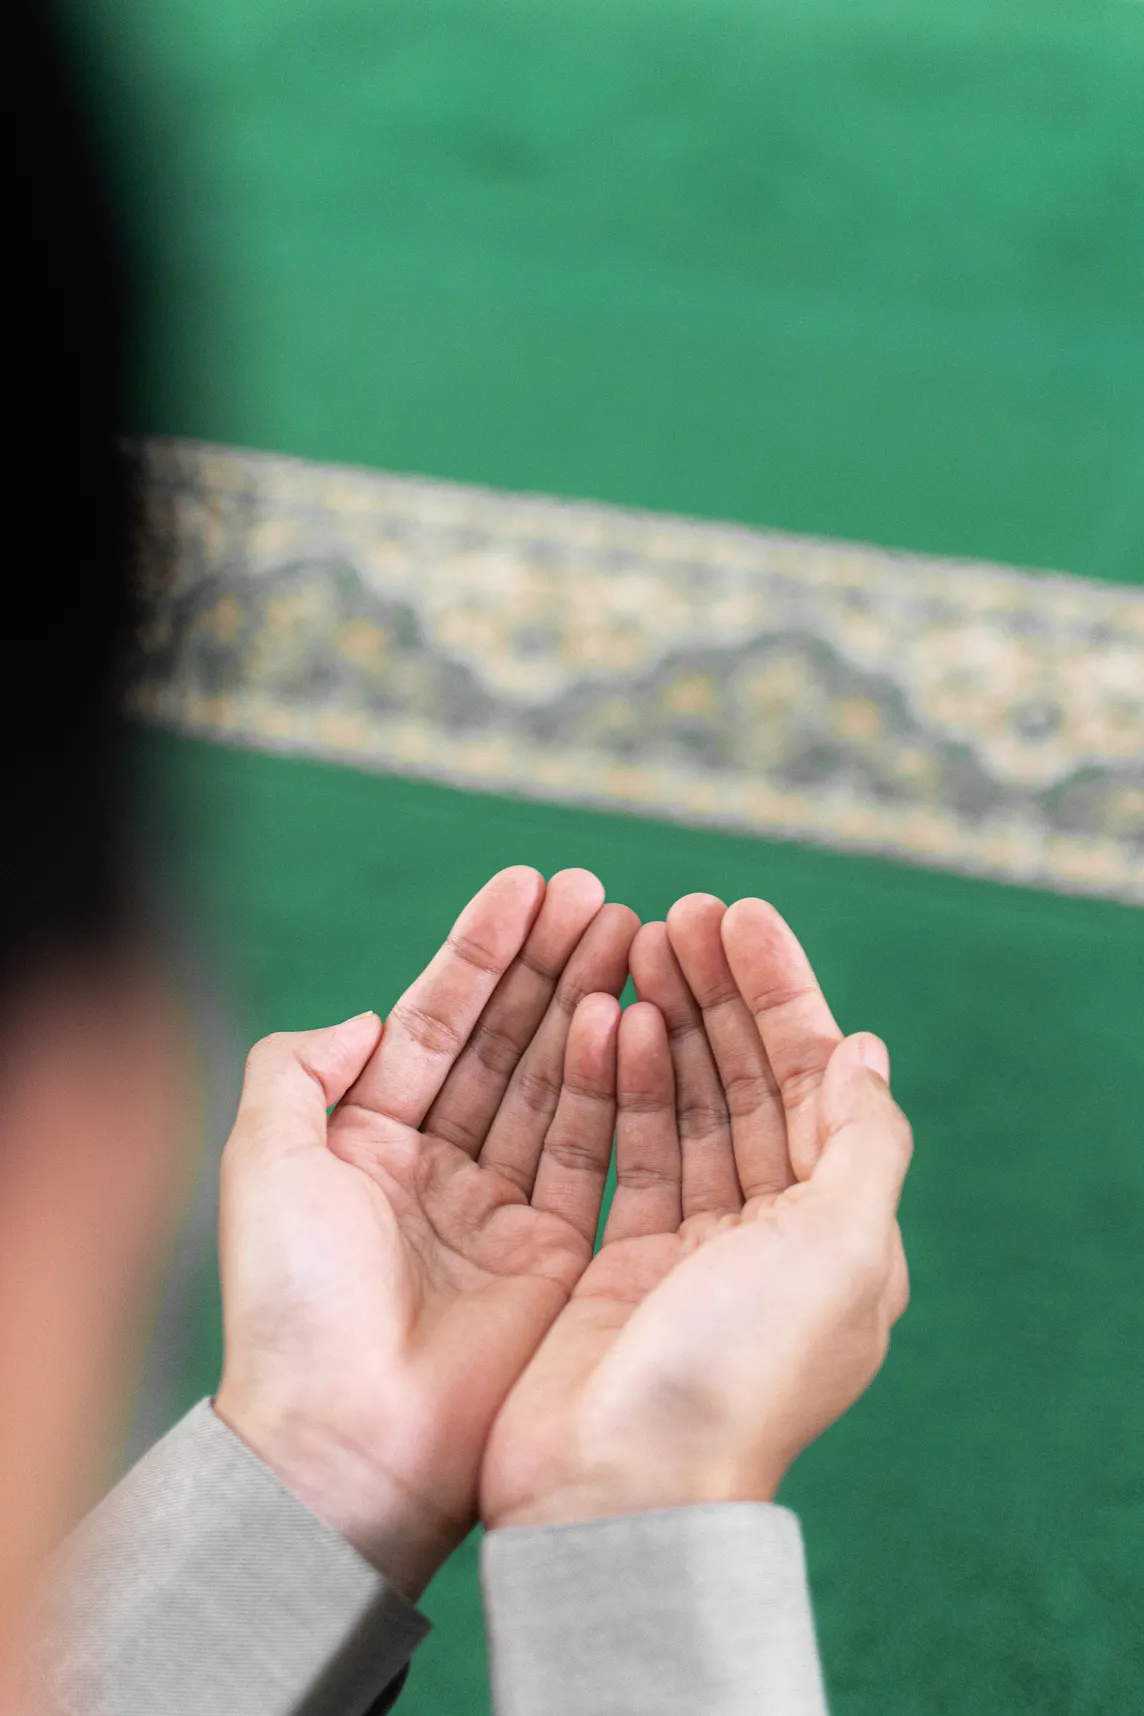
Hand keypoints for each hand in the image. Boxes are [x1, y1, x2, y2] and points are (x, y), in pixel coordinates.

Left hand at [214, 867, 636, 1595]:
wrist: (346, 1440)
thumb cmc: (294, 1299)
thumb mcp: (263, 1159)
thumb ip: (297, 1068)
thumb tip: (369, 1017)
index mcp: (366, 1140)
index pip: (434, 1021)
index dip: (480, 950)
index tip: (528, 885)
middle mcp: (436, 1167)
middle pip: (503, 1040)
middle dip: (549, 964)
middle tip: (599, 894)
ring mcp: (499, 1211)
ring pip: (552, 1084)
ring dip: (588, 1005)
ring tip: (629, 934)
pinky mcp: (554, 1257)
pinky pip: (590, 1152)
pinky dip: (611, 1085)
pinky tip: (631, 1021)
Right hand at [480, 894, 911, 1529]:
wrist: (623, 1489)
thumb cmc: (740, 1370)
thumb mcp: (842, 1248)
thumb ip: (863, 1141)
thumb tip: (866, 1049)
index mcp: (838, 1230)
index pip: (815, 1078)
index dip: (782, 991)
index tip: (738, 914)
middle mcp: (772, 1233)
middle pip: (749, 1082)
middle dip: (720, 994)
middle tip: (678, 913)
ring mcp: (693, 1248)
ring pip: (686, 1107)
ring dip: (667, 1023)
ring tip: (635, 946)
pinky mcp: (620, 1261)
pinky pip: (625, 1150)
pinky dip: (619, 1084)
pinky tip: (607, 1021)